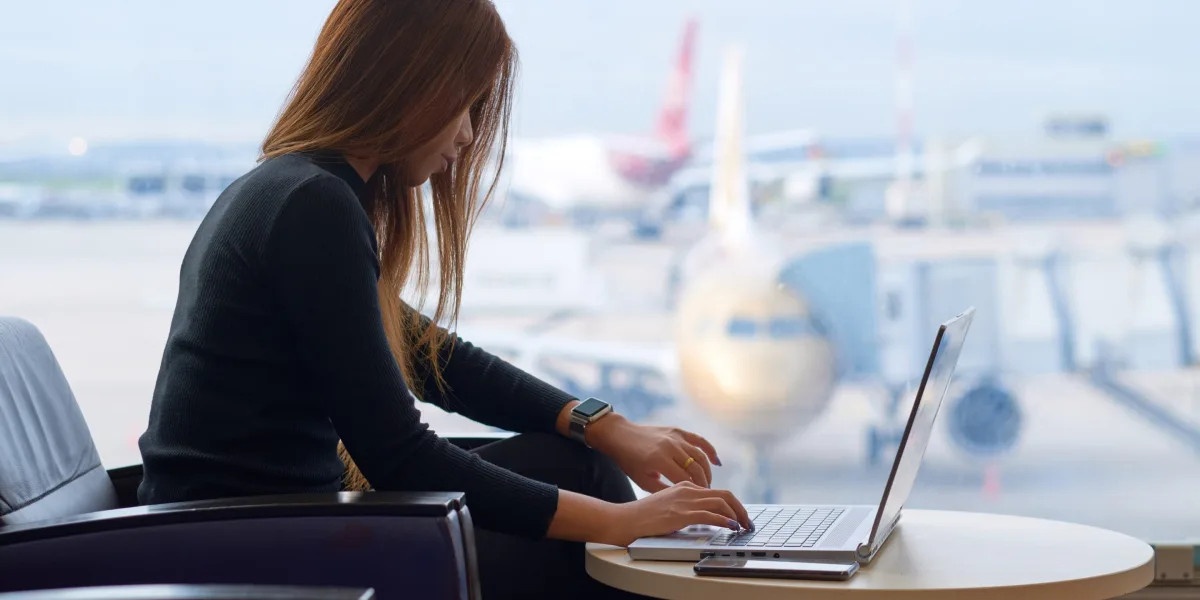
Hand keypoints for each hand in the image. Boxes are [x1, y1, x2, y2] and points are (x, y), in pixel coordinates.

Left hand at [588, 415, 722, 491]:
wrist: (621, 436)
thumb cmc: (629, 462)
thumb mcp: (643, 481)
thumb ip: (664, 490)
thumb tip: (684, 501)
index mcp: (659, 460)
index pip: (686, 479)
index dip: (696, 491)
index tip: (702, 502)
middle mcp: (670, 446)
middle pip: (696, 468)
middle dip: (705, 483)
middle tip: (708, 495)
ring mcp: (675, 437)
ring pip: (700, 455)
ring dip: (707, 471)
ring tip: (708, 483)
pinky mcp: (677, 430)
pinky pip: (699, 440)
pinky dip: (710, 450)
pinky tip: (717, 462)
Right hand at [601, 481, 752, 546]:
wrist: (625, 519)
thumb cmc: (642, 515)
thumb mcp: (666, 504)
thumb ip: (683, 506)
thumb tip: (701, 516)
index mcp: (684, 486)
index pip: (716, 492)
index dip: (732, 504)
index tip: (738, 516)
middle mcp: (687, 489)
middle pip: (724, 494)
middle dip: (740, 508)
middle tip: (747, 522)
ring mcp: (685, 500)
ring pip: (722, 501)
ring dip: (737, 514)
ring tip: (743, 526)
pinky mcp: (682, 513)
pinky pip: (710, 514)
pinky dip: (725, 520)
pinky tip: (730, 526)